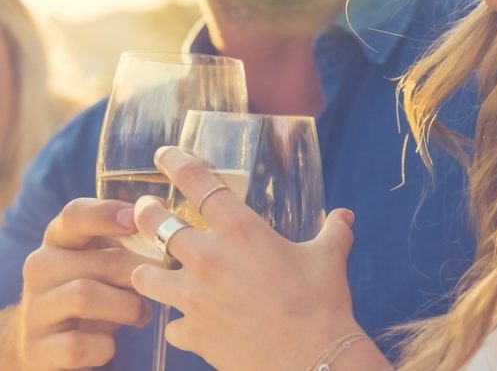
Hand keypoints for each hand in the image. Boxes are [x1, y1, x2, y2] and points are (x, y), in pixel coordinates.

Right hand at [18, 198, 152, 369]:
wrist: (53, 345)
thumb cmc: (96, 289)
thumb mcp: (108, 260)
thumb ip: (131, 240)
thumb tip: (172, 222)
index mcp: (60, 238)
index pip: (75, 214)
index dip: (106, 213)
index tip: (136, 218)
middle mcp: (41, 267)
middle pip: (103, 260)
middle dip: (141, 274)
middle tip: (162, 284)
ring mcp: (34, 308)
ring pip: (86, 295)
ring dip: (127, 307)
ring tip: (141, 313)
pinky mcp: (36, 348)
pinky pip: (78, 344)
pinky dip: (104, 346)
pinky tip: (110, 344)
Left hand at [132, 147, 370, 370]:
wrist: (312, 359)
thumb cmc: (322, 302)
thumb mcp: (330, 257)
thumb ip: (333, 230)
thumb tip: (345, 215)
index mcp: (241, 230)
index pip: (199, 183)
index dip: (177, 163)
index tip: (163, 154)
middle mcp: (208, 258)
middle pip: (156, 225)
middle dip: (145, 213)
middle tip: (143, 209)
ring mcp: (194, 299)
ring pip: (146, 276)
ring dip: (147, 270)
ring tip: (149, 268)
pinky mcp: (193, 334)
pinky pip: (173, 326)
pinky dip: (180, 324)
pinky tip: (189, 324)